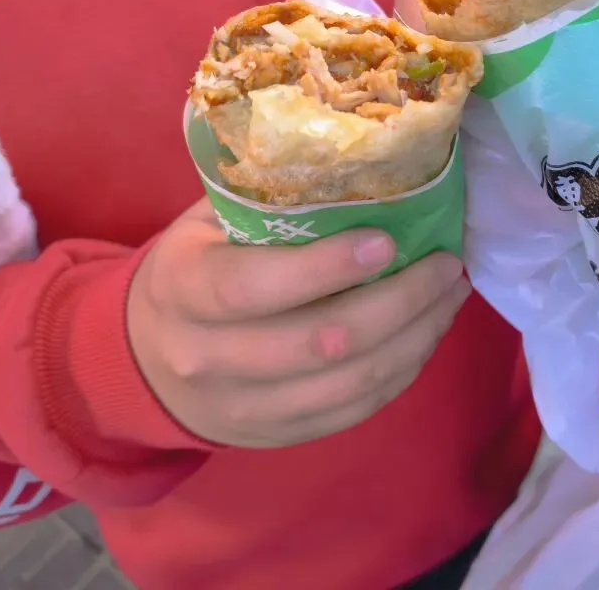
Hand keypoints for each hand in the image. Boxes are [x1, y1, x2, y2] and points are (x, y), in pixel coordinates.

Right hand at [128, 199, 469, 447]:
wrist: (147, 360)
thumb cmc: (195, 268)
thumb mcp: (205, 223)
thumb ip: (266, 200)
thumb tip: (363, 164)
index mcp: (184, 290)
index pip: (253, 287)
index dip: (326, 267)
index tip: (387, 241)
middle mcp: (208, 357)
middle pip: (321, 341)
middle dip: (400, 302)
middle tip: (446, 264)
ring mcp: (243, 407)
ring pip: (349, 382)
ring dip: (416, 336)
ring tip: (451, 292)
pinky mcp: (278, 435)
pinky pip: (355, 409)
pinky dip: (404, 370)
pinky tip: (428, 331)